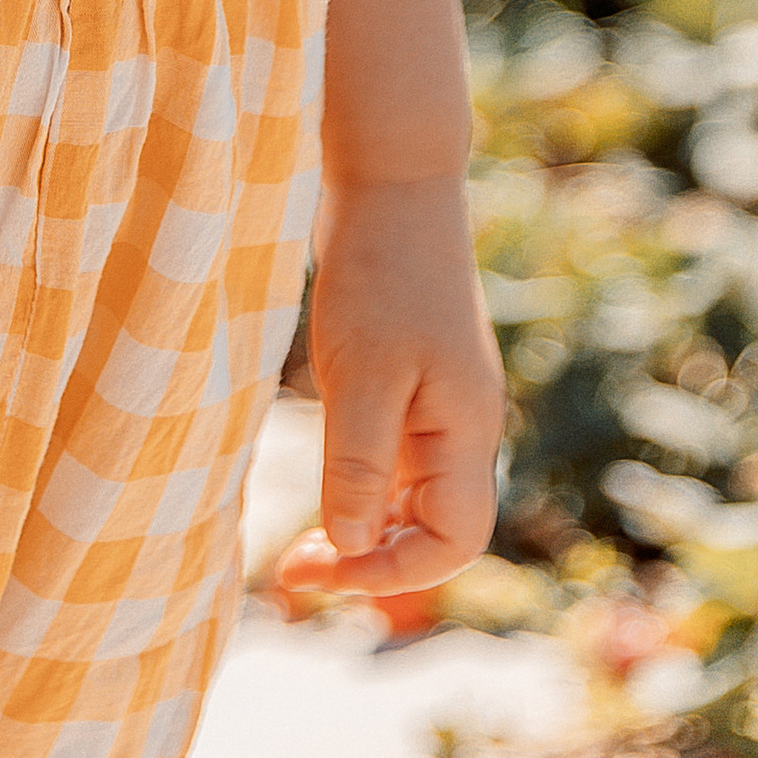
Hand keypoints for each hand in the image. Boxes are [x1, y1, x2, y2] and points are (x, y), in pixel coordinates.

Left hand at [271, 175, 504, 604]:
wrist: (393, 183)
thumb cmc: (380, 272)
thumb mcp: (362, 373)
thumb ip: (360, 463)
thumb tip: (352, 546)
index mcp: (464, 432)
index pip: (454, 543)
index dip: (393, 573)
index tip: (324, 567)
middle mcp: (461, 428)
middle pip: (433, 529)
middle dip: (369, 559)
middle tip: (293, 569)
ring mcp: (439, 404)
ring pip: (411, 497)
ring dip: (362, 526)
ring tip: (297, 540)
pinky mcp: (412, 380)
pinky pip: (395, 458)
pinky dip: (360, 482)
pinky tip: (321, 475)